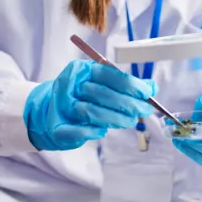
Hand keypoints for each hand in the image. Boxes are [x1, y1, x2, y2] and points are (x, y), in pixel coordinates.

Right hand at [23, 59, 156, 150]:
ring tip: (130, 121)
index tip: (148, 93)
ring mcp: (61, 106)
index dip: (131, 84)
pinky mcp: (58, 127)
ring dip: (115, 118)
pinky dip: (94, 131)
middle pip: (102, 94)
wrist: (50, 111)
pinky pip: (79, 130)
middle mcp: (70, 85)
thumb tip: (152, 87)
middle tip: (145, 111)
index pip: (109, 74)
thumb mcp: (100, 83)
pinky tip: (104, 131)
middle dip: (128, 103)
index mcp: (82, 70)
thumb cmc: (81, 96)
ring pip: (92, 112)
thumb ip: (124, 84)